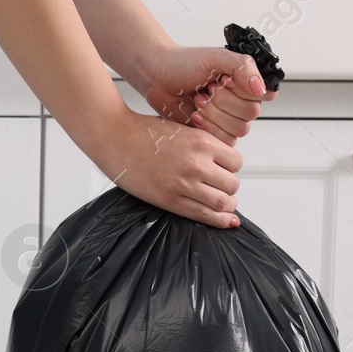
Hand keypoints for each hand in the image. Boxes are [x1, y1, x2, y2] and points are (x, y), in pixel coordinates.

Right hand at [89, 106, 243, 228]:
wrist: (116, 138)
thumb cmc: (143, 133)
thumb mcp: (182, 130)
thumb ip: (202, 146)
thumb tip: (219, 163)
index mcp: (202, 142)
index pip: (236, 162)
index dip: (231, 169)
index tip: (224, 172)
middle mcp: (198, 163)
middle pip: (232, 184)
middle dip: (229, 188)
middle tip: (220, 188)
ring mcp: (184, 183)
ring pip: (223, 202)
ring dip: (226, 205)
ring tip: (221, 204)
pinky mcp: (170, 200)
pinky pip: (204, 214)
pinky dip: (220, 220)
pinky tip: (227, 221)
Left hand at [133, 45, 276, 146]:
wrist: (158, 77)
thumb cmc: (184, 63)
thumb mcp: (217, 57)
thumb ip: (244, 68)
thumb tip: (261, 88)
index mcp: (247, 81)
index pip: (265, 95)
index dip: (242, 90)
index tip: (223, 80)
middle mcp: (241, 101)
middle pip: (250, 114)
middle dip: (223, 102)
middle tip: (207, 90)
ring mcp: (228, 119)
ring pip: (238, 129)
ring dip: (214, 114)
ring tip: (199, 100)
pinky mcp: (214, 133)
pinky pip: (224, 141)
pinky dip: (208, 128)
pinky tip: (195, 114)